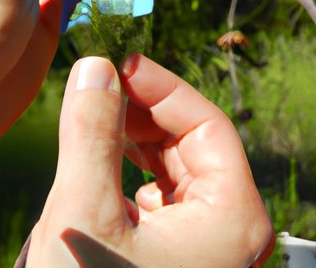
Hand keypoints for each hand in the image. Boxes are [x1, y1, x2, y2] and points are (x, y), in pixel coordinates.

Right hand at [26, 55, 273, 266]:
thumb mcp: (83, 215)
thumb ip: (91, 133)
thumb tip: (94, 67)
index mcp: (232, 220)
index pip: (206, 124)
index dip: (161, 87)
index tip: (117, 66)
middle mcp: (227, 231)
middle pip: (190, 143)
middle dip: (142, 111)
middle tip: (99, 88)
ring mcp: (202, 245)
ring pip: (172, 166)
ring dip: (132, 136)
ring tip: (94, 118)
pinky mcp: (173, 253)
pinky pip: (158, 193)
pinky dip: (128, 168)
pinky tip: (102, 162)